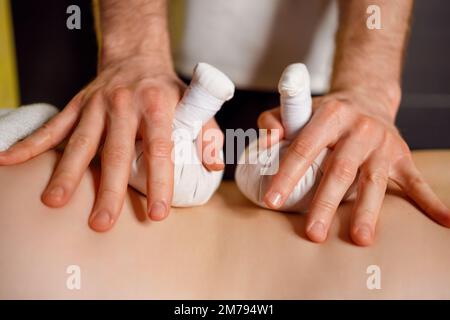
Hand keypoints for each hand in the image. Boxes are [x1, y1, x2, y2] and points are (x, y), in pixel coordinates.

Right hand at [0, 55, 222, 230]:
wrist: (137, 56)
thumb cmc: (167, 88)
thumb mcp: (195, 105)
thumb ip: (208, 136)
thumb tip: (213, 168)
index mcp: (158, 106)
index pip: (160, 149)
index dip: (160, 182)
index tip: (158, 212)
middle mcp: (125, 105)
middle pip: (115, 151)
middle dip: (107, 188)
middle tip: (101, 222)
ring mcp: (97, 105)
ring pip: (80, 141)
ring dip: (67, 172)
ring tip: (55, 201)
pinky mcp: (78, 104)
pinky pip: (53, 125)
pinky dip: (31, 143)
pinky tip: (9, 160)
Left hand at [258, 87, 449, 245]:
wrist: (366, 99)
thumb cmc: (326, 112)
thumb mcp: (298, 109)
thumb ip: (274, 121)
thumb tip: (266, 142)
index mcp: (330, 115)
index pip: (304, 148)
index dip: (287, 174)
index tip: (273, 200)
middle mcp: (359, 129)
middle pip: (340, 170)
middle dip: (325, 203)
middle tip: (313, 233)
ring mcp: (382, 144)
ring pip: (373, 181)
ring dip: (366, 211)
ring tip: (359, 238)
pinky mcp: (401, 156)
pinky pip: (415, 180)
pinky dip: (429, 201)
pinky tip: (443, 220)